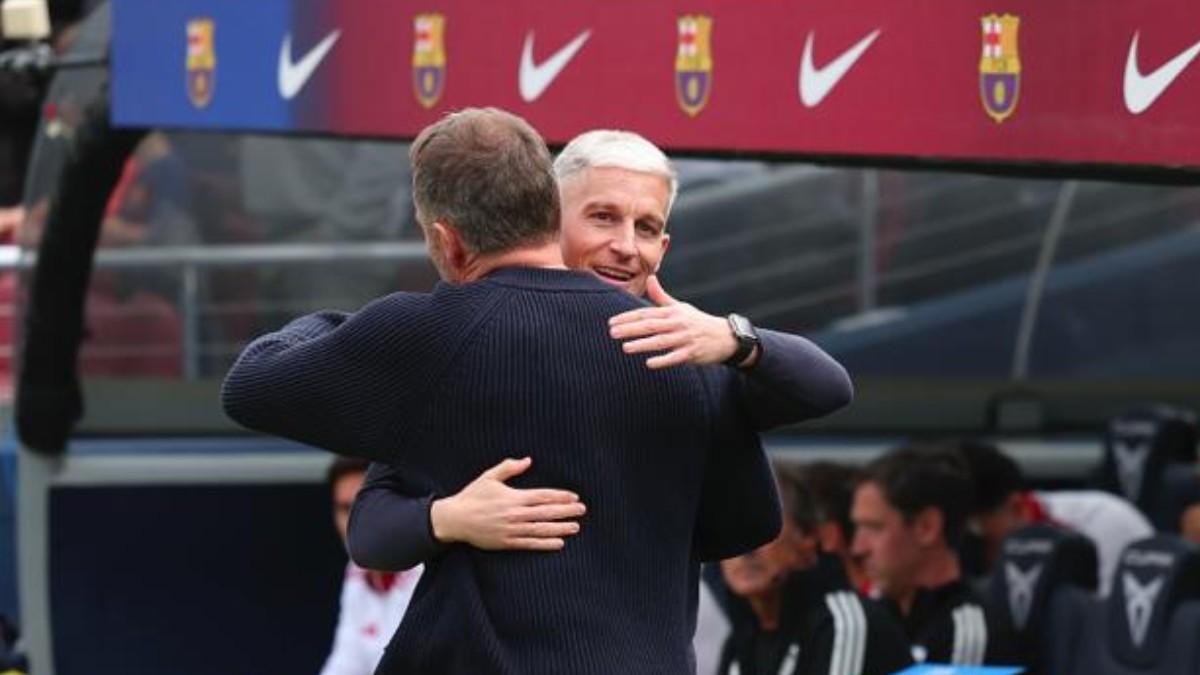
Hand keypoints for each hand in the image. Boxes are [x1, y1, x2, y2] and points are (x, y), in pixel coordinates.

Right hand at [429, 457, 585, 550]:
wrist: (455, 520)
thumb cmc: (472, 496)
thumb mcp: (489, 477)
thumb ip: (509, 468)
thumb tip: (528, 460)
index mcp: (513, 497)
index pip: (543, 496)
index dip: (560, 497)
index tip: (574, 497)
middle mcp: (515, 514)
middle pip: (546, 512)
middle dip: (566, 511)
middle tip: (582, 510)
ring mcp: (512, 530)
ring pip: (541, 529)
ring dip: (560, 528)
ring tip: (576, 527)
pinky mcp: (507, 542)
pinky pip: (530, 544)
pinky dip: (545, 544)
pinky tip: (559, 543)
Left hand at [608, 275, 745, 368]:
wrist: (725, 337)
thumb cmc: (697, 321)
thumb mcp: (680, 307)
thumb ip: (661, 296)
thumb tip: (650, 277)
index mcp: (672, 312)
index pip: (646, 314)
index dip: (628, 318)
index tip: (612, 322)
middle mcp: (678, 324)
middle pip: (651, 326)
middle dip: (630, 329)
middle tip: (612, 333)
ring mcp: (685, 338)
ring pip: (661, 341)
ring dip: (643, 344)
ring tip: (625, 348)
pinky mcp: (692, 353)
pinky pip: (675, 357)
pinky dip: (663, 360)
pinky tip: (649, 363)